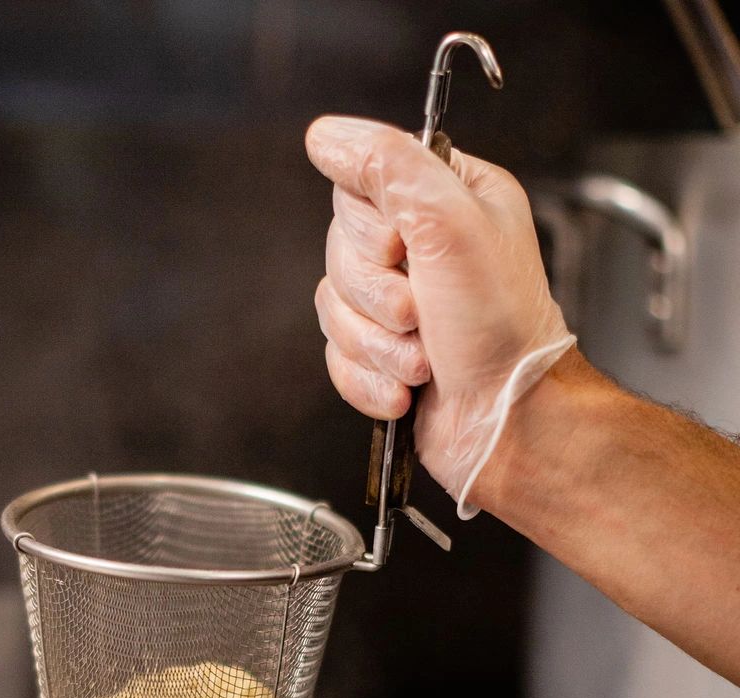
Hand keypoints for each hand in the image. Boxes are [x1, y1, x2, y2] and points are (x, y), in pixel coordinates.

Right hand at [305, 116, 573, 515]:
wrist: (507, 423)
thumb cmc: (501, 331)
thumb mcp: (450, 222)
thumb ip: (387, 165)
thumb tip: (327, 136)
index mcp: (450, 197)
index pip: (362, 183)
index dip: (370, 228)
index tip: (404, 251)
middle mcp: (424, 246)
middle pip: (340, 250)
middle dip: (376, 297)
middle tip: (421, 314)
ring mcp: (401, 305)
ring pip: (332, 308)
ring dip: (376, 345)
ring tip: (423, 360)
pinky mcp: (383, 355)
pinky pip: (336, 357)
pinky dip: (368, 379)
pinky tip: (408, 389)